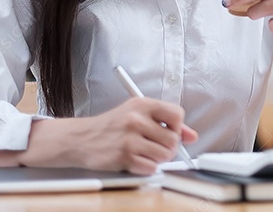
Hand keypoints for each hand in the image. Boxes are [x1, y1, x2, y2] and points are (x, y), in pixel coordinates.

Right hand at [18, 97, 197, 174]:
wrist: (80, 138)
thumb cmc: (112, 126)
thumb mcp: (137, 114)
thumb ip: (166, 123)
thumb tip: (192, 136)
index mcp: (142, 104)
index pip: (177, 114)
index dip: (177, 127)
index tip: (169, 131)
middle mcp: (136, 120)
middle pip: (173, 139)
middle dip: (168, 147)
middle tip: (155, 146)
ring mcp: (130, 139)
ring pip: (165, 155)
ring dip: (158, 158)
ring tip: (145, 153)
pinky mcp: (124, 157)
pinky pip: (151, 167)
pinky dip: (146, 168)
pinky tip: (136, 160)